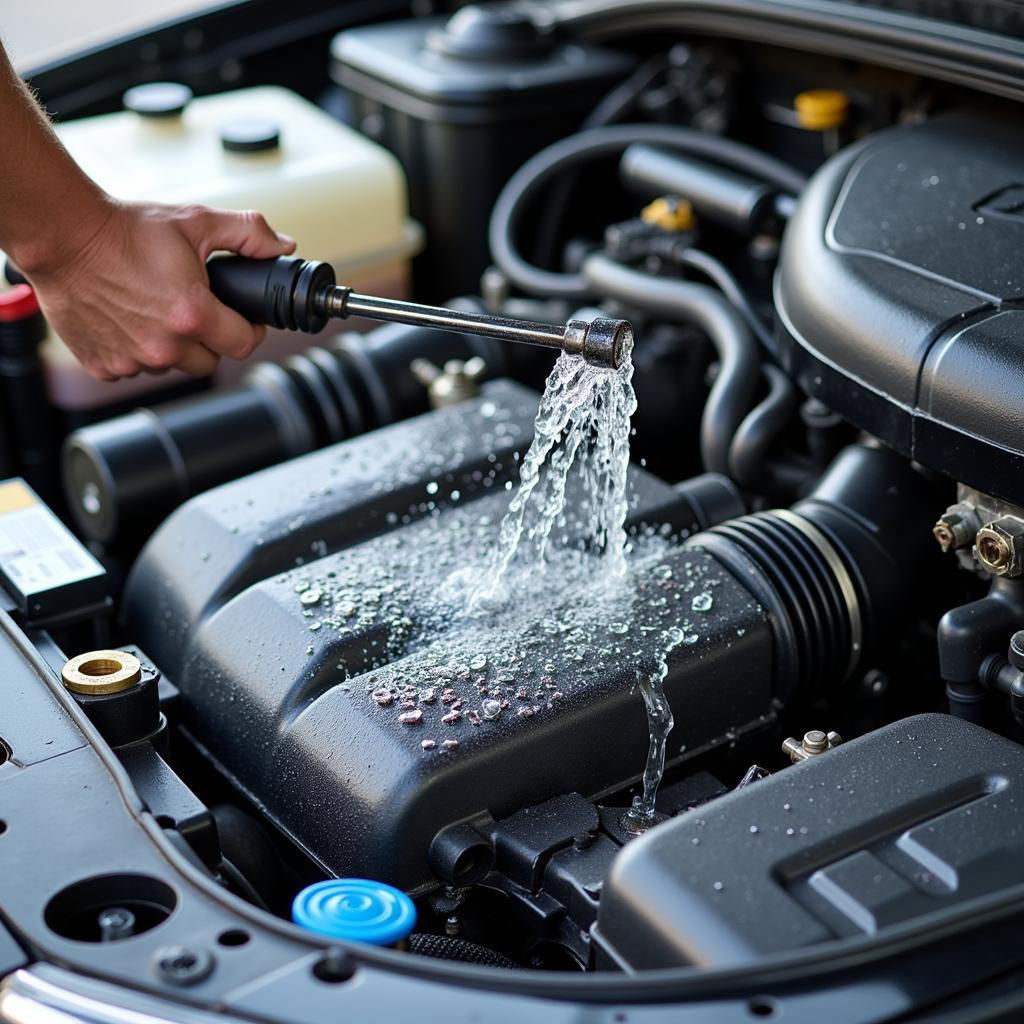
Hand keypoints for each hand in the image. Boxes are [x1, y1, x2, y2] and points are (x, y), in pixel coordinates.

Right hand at [21, 198, 295, 379]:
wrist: (62, 236)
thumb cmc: (124, 230)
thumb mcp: (195, 221)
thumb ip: (247, 233)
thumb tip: (282, 246)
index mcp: (193, 316)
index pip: (244, 344)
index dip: (249, 330)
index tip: (241, 317)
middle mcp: (164, 346)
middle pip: (210, 361)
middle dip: (209, 338)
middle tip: (194, 309)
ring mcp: (133, 360)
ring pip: (173, 366)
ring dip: (172, 346)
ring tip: (156, 309)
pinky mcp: (106, 366)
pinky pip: (136, 368)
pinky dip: (137, 350)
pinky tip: (129, 319)